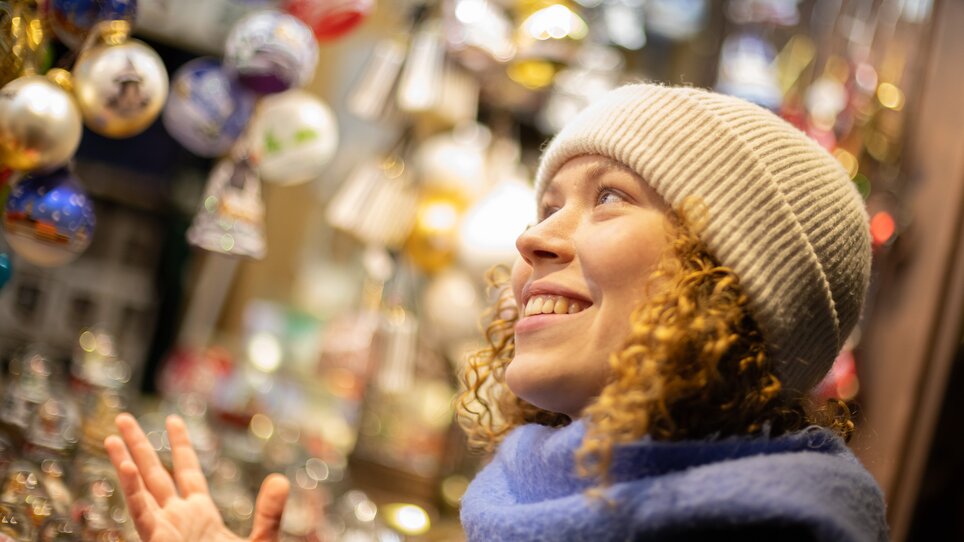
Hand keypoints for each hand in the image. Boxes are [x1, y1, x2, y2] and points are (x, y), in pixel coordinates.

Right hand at [105, 413, 289, 541]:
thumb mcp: (261, 541)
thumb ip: (269, 512)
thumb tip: (281, 479)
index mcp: (200, 513)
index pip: (187, 471)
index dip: (180, 445)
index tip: (172, 420)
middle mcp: (178, 518)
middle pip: (156, 473)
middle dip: (141, 446)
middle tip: (124, 418)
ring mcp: (165, 530)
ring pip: (141, 488)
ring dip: (126, 461)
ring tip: (113, 434)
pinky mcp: (157, 541)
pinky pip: (141, 513)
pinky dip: (133, 490)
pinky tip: (125, 465)